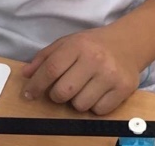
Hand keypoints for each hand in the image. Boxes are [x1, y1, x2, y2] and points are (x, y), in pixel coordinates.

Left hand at [22, 26, 140, 114]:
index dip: (36, 84)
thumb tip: (26, 75)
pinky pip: (99, 111)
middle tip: (61, 90)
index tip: (29, 94)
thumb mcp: (68, 43)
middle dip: (56, 95)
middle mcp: (95, 59)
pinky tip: (97, 92)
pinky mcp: (123, 89)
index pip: (51, 69)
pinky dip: (94, 106)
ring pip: (80, 105)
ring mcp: (110, 75)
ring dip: (77, 101)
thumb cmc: (93, 44)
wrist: (128, 42)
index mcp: (78, 45)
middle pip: (63, 92)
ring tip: (84, 87)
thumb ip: (45, 57)